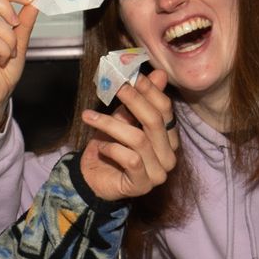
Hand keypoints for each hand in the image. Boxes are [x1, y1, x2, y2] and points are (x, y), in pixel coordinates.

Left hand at [77, 69, 178, 202]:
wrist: (93, 178)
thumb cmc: (110, 147)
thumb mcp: (122, 119)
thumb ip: (139, 100)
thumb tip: (158, 73)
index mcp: (168, 137)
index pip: (165, 109)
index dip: (148, 90)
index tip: (129, 74)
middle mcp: (168, 156)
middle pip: (154, 121)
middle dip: (133, 100)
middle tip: (113, 86)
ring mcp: (158, 173)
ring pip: (139, 139)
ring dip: (111, 124)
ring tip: (90, 117)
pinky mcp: (142, 185)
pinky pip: (131, 160)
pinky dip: (112, 149)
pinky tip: (101, 147)